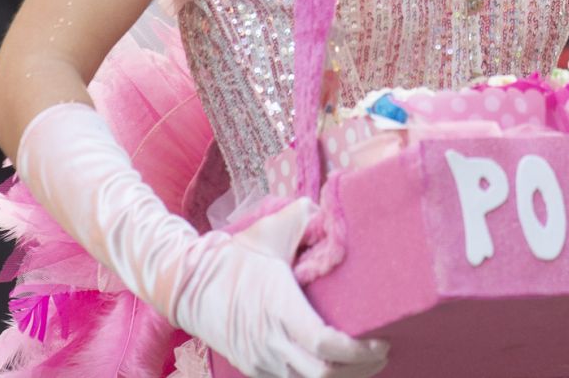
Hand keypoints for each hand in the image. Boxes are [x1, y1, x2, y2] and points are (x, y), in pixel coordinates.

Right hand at [179, 200, 389, 377]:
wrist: (187, 284)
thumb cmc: (234, 257)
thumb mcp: (270, 232)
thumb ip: (304, 219)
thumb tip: (332, 208)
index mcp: (278, 306)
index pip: (324, 344)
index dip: (358, 351)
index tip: (380, 340)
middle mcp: (270, 341)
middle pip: (322, 375)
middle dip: (359, 370)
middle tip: (381, 352)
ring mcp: (261, 360)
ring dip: (341, 377)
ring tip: (364, 360)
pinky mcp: (254, 368)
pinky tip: (336, 365)